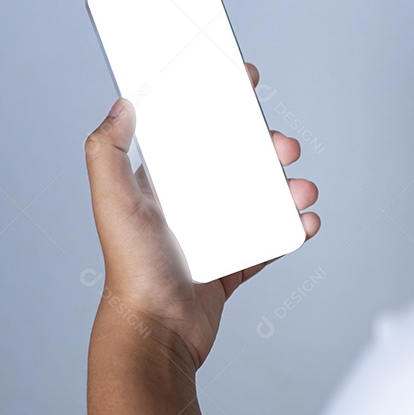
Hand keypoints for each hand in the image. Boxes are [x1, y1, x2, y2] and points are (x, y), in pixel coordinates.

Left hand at [84, 63, 319, 369]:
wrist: (158, 332)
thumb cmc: (132, 270)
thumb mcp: (113, 202)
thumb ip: (107, 151)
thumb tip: (122, 104)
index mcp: (163, 184)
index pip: (194, 132)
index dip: (219, 104)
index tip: (244, 81)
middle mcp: (189, 205)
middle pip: (237, 161)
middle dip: (267, 147)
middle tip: (284, 146)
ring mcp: (215, 234)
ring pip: (261, 198)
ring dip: (288, 188)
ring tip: (304, 190)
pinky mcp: (235, 264)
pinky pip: (272, 240)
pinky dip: (293, 229)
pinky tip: (307, 222)